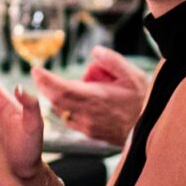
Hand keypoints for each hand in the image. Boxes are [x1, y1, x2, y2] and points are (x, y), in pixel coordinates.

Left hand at [33, 46, 148, 145]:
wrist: (149, 131)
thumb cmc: (142, 102)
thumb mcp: (133, 75)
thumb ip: (112, 61)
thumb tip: (94, 52)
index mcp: (96, 98)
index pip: (63, 89)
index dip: (46, 80)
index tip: (36, 70)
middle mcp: (88, 114)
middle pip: (56, 101)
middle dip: (44, 87)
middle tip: (38, 75)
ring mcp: (87, 125)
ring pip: (62, 111)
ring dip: (57, 98)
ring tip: (64, 85)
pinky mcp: (89, 133)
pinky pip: (70, 119)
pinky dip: (66, 108)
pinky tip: (76, 100)